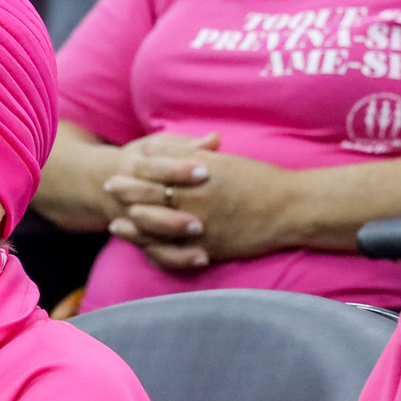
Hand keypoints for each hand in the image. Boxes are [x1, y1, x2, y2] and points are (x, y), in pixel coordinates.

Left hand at [105, 135, 305, 269]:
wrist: (291, 208)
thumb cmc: (261, 180)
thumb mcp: (226, 161)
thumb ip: (197, 154)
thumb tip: (173, 150)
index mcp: (201, 170)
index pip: (158, 165)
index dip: (137, 166)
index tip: (123, 165)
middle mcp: (196, 195)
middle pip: (150, 191)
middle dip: (127, 190)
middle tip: (109, 188)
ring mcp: (200, 222)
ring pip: (154, 222)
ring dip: (132, 222)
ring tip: (115, 222)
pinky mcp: (207, 246)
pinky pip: (172, 250)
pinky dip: (153, 248)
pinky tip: (141, 246)